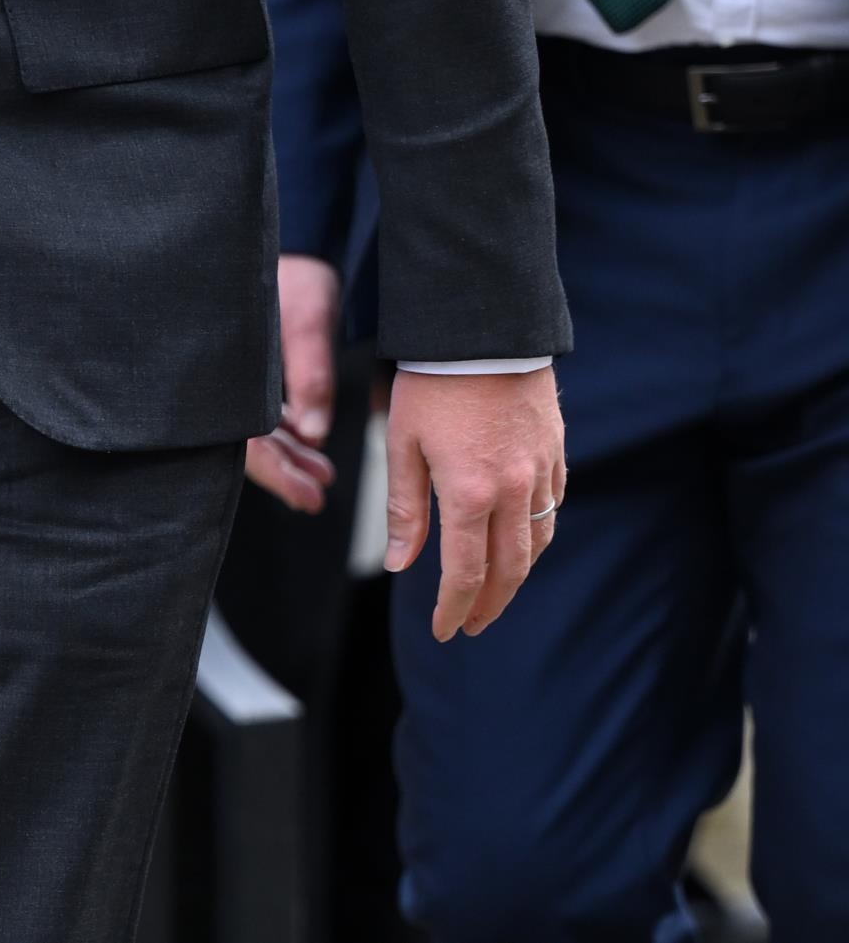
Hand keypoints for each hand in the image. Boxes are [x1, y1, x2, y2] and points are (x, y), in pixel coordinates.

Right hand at [244, 254, 341, 512]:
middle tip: (317, 496)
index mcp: (226, 369)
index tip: (309, 498)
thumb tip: (315, 433)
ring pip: (254, 425)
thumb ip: (311, 377)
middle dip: (284, 470)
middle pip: (245, 439)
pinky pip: (258, 405)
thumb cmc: (292, 272)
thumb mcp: (308, 322)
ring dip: (288, 451)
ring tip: (323, 475)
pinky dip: (284, 426)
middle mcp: (223, 374)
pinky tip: (309, 440)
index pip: (244, 440)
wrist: (290, 234)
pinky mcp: (245, 363)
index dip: (276, 474)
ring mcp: (233, 370)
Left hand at [384, 367, 564, 640]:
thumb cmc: (432, 379)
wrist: (485, 325)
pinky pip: (552, 507)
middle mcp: (513, 491)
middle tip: (472, 626)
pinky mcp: (555, 450)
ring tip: (495, 593)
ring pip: (536, 544)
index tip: (444, 631)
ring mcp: (540, 471)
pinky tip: (522, 540)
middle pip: (508, 570)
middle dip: (489, 605)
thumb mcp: (404, 441)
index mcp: (470, 492)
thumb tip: (400, 566)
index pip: (465, 575)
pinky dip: (538, 534)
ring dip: (516, 577)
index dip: (455, 609)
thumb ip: (405, 508)